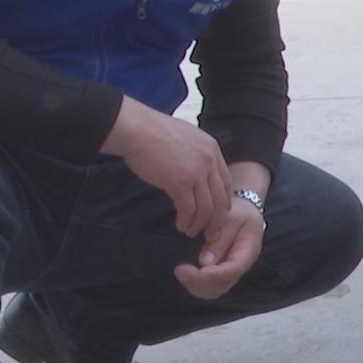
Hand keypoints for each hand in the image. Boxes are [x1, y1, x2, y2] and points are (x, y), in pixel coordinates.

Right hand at [102, 96, 230, 237]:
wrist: (136, 129)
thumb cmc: (153, 132)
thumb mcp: (186, 137)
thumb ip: (196, 153)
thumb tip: (195, 169)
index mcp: (212, 149)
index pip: (225, 182)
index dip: (222, 201)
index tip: (218, 215)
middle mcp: (209, 161)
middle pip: (220, 198)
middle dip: (217, 220)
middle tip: (211, 233)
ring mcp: (196, 172)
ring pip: (206, 208)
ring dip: (200, 224)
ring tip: (191, 232)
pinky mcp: (179, 182)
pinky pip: (188, 209)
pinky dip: (186, 221)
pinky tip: (181, 225)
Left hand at [174, 196, 263, 298]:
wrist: (245, 211)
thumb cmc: (240, 212)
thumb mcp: (232, 218)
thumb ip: (220, 238)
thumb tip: (204, 262)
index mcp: (248, 251)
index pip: (233, 270)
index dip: (214, 274)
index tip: (195, 271)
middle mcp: (241, 266)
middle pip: (221, 286)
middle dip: (199, 283)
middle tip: (179, 270)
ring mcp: (230, 272)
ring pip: (213, 290)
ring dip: (195, 285)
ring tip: (180, 271)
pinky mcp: (220, 272)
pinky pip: (208, 286)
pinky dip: (194, 283)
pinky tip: (185, 272)